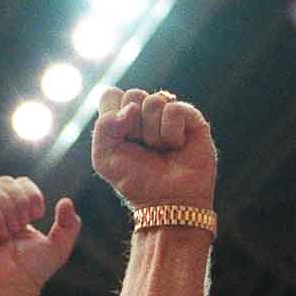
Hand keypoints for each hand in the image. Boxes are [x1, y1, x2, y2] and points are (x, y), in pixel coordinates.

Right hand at [0, 176, 78, 295]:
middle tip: (25, 223)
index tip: (38, 215)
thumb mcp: (59, 245)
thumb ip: (69, 224)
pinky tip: (3, 235)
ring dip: (8, 208)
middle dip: (20, 199)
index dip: (31, 193)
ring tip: (14, 230)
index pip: (18, 182)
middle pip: (4, 180)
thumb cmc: (33, 270)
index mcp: (11, 211)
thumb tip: (66, 200)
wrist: (16, 287)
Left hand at [91, 88, 216, 210]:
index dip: (112, 116)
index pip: (111, 94)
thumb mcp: (104, 157)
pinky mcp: (191, 117)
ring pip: (154, 100)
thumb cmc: (134, 180)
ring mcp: (168, 113)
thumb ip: (104, 127)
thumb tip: (133, 107)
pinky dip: (171, 134)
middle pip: (132, 94)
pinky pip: (174, 109)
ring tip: (160, 149)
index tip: (121, 140)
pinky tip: (176, 146)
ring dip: (153, 134)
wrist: (165, 200)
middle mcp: (145, 112)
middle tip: (142, 147)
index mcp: (121, 117)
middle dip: (133, 127)